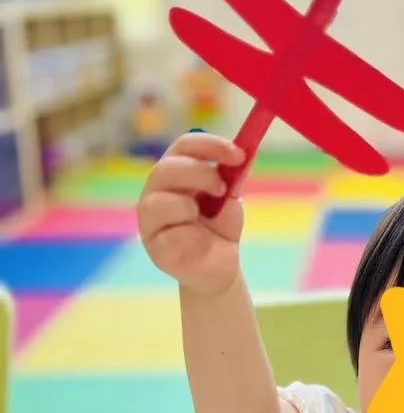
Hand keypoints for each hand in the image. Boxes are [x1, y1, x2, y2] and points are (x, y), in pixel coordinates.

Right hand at [137, 132, 245, 294]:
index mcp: (175, 173)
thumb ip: (233, 175)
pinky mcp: (153, 244)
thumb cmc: (219, 228)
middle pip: (166, 168)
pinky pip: (167, 233)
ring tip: (205, 217)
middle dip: (200, 173)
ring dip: (189, 205)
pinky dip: (188, 234)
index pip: (184, 147)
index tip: (239, 154)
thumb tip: (244, 152)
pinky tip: (196, 240)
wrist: (219, 267)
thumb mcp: (229, 198)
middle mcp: (156, 191)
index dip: (209, 145)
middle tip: (223, 187)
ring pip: (159, 201)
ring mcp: (150, 219)